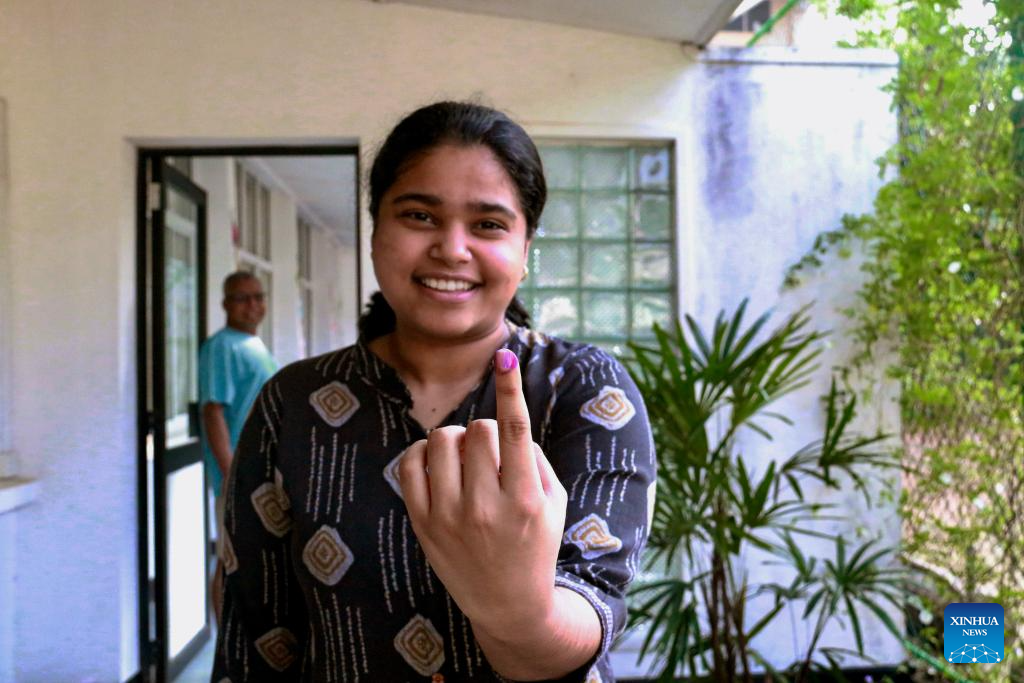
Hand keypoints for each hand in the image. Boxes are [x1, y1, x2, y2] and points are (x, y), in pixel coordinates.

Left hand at [399, 348, 568, 631]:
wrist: (508, 605)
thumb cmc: (536, 545)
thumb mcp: (555, 503)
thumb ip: (534, 458)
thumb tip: (504, 417)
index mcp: (526, 500)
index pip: (515, 430)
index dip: (510, 388)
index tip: (505, 356)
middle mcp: (486, 508)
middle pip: (478, 429)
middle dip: (486, 430)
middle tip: (491, 454)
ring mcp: (449, 517)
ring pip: (442, 439)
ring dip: (456, 439)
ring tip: (466, 461)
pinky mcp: (422, 524)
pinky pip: (410, 463)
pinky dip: (422, 453)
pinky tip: (438, 466)